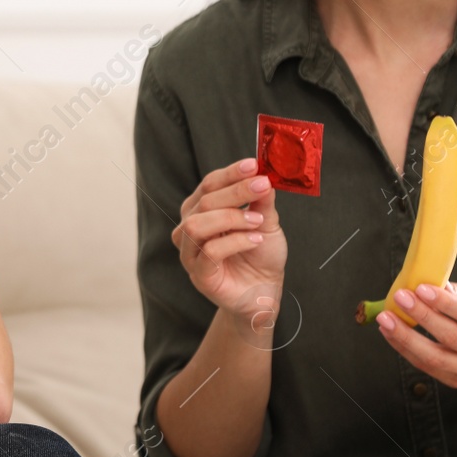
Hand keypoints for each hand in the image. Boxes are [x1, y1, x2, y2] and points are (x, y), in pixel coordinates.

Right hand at [171, 157, 287, 326]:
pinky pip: (209, 251)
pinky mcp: (199, 275)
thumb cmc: (260, 255)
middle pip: (204, 201)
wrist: (264, 292)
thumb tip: (263, 175)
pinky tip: (255, 240)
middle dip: (235, 191)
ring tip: (257, 222)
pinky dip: (235, 242)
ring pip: (198, 224)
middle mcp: (189, 228)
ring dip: (232, 218)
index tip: (254, 164)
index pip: (209, 184)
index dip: (231, 173)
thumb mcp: (266, 221)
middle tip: (262, 186)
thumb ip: (262, 200)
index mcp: (201, 210)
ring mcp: (190, 253)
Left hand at [377, 278, 456, 388]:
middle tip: (399, 297)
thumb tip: (431, 282)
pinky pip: (427, 367)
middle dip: (421, 315)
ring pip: (435, 357)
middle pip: (450, 336)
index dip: (444, 302)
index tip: (421, 288)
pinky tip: (391, 333)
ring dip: (406, 337)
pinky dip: (405, 350)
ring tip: (386, 319)